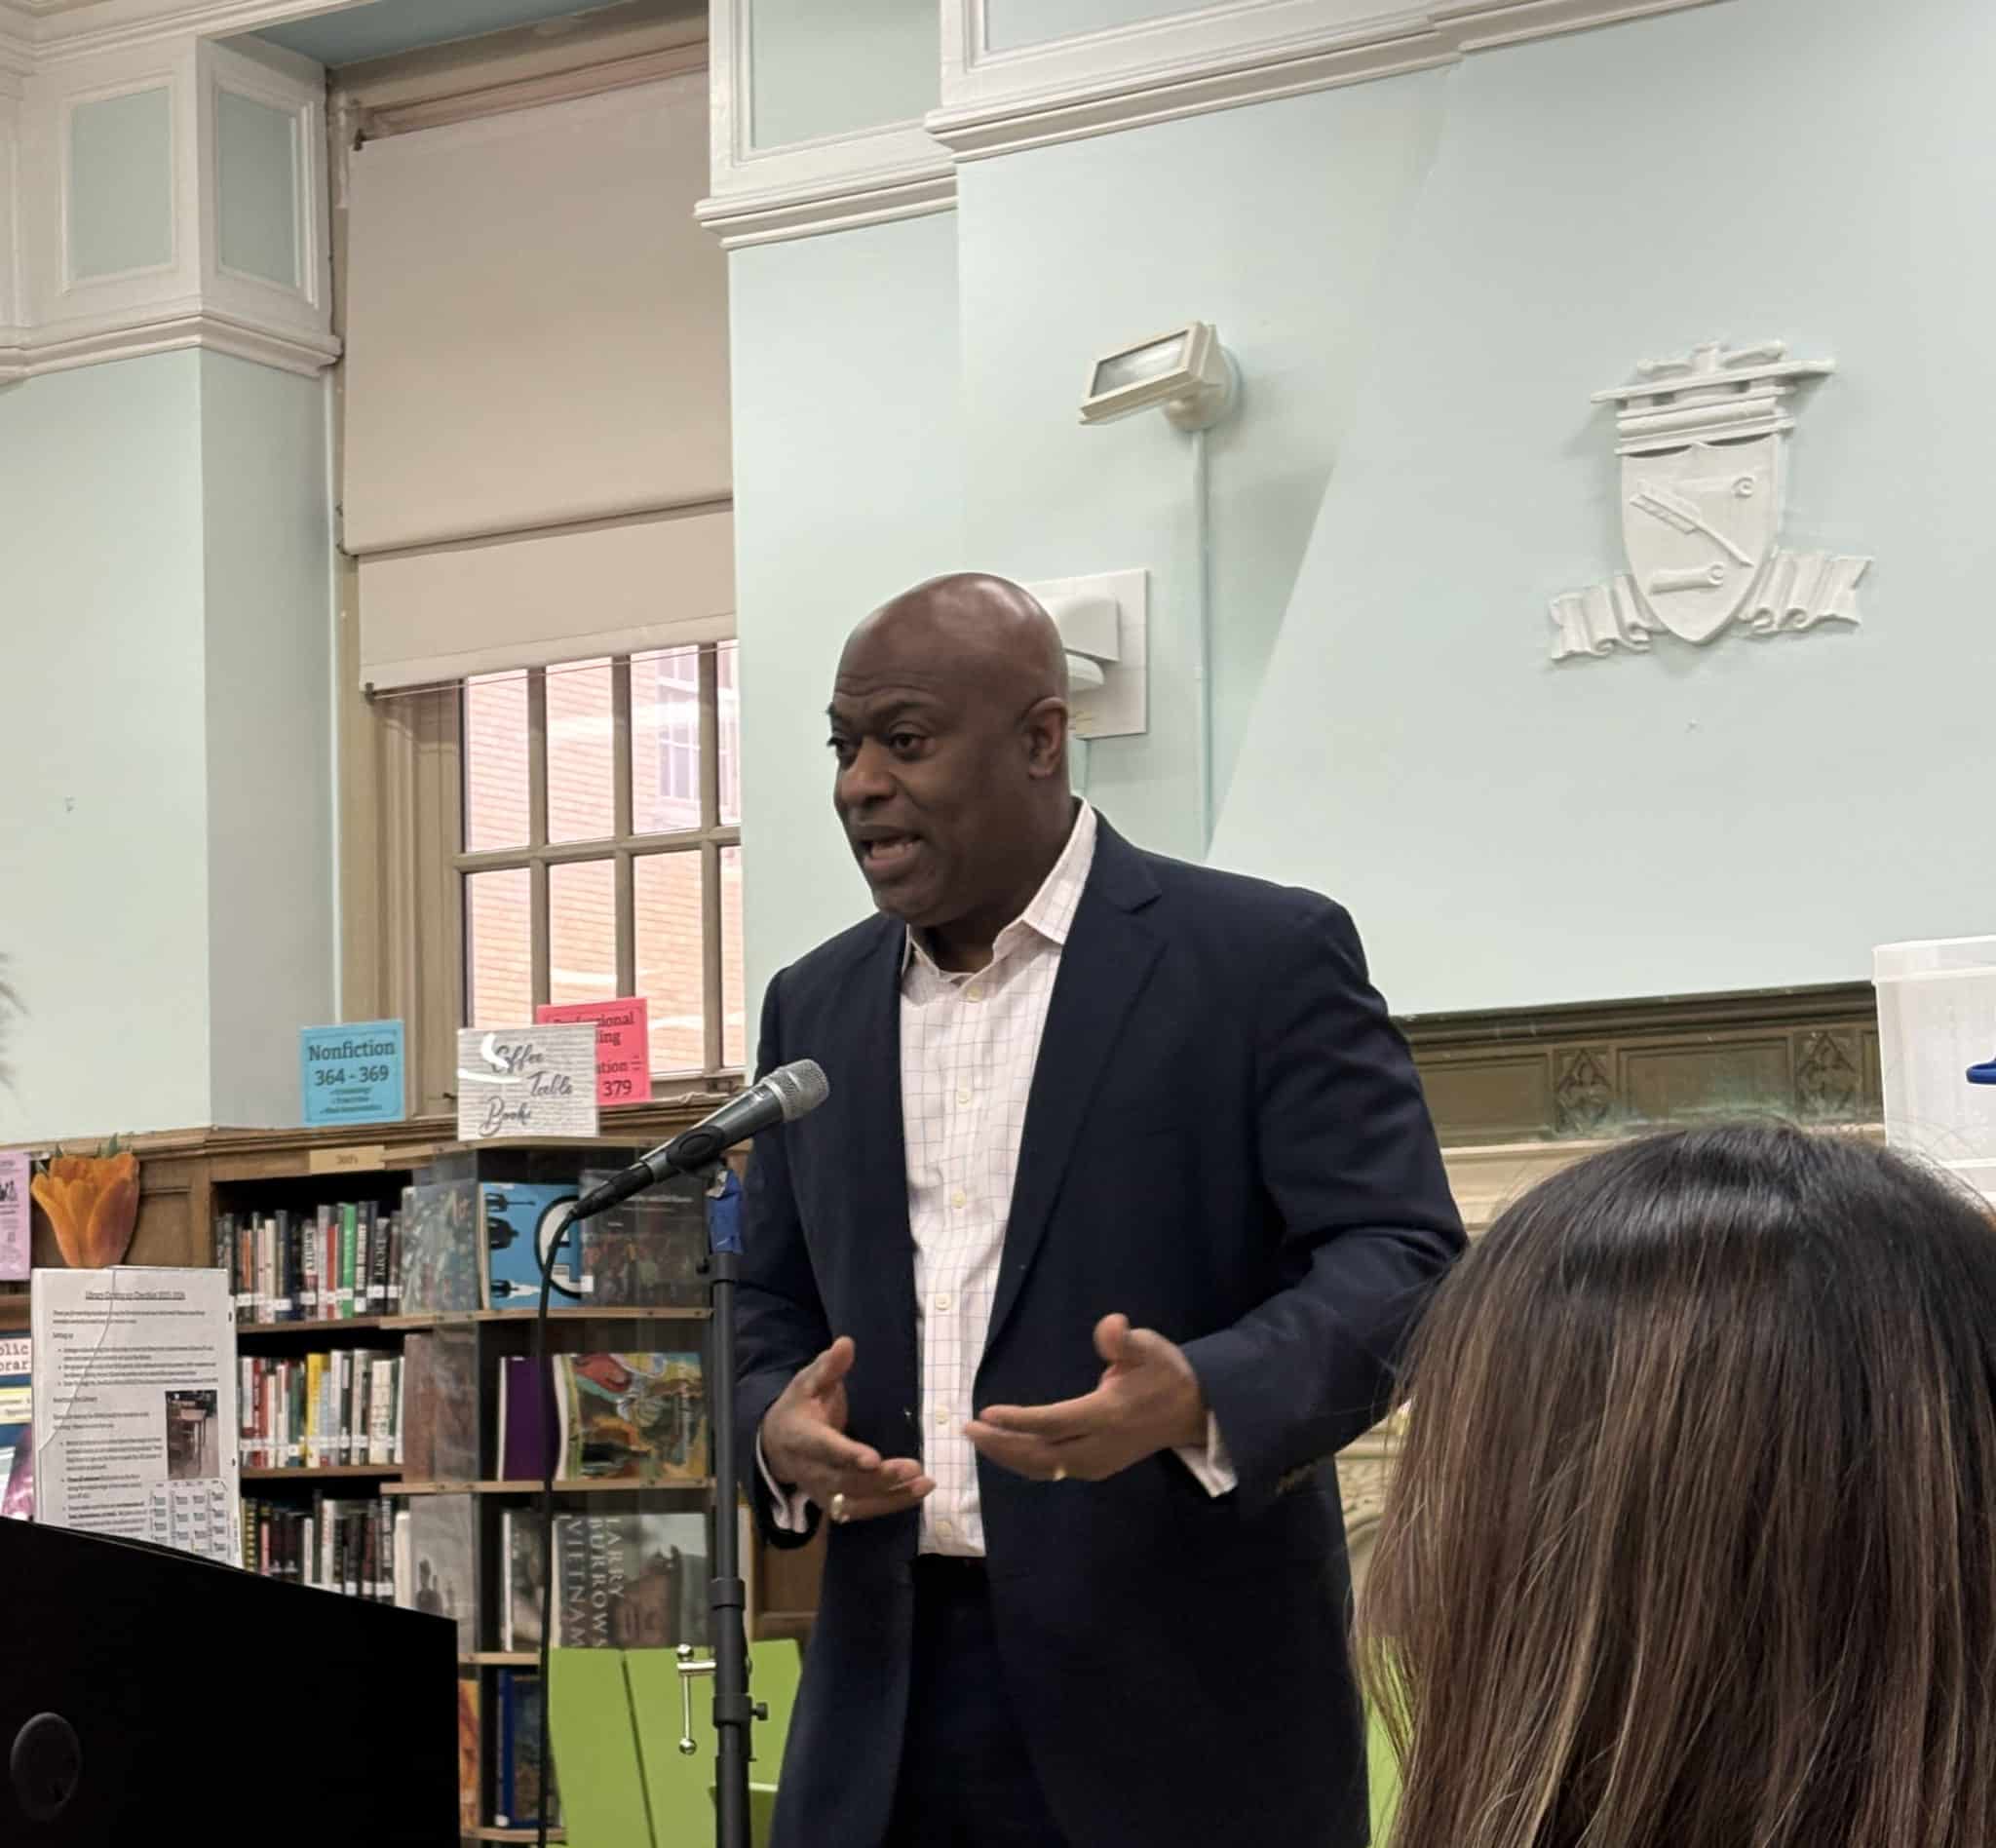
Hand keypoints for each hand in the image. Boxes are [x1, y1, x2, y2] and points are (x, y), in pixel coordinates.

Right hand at [761, 1336, 933, 1523]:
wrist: (776, 1444)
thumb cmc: (799, 1406)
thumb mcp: (807, 1381)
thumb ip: (828, 1366)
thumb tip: (846, 1343)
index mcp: (801, 1437)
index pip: (824, 1448)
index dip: (847, 1454)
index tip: (873, 1459)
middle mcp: (810, 1470)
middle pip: (845, 1480)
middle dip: (880, 1478)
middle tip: (913, 1468)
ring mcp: (822, 1492)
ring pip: (857, 1500)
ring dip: (892, 1496)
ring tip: (925, 1484)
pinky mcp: (834, 1504)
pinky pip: (863, 1509)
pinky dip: (891, 1504)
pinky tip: (917, 1494)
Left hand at [965, 1314, 1207, 1482]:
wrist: (1193, 1412)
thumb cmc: (1166, 1374)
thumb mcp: (1151, 1348)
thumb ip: (1126, 1340)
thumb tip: (1111, 1325)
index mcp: (1109, 1414)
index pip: (1055, 1423)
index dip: (1019, 1420)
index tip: (987, 1412)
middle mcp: (1100, 1445)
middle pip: (1041, 1453)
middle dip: (1002, 1444)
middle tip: (968, 1427)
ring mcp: (1098, 1462)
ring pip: (1044, 1468)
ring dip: (1008, 1456)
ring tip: (977, 1438)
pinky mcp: (1096, 1468)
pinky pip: (1053, 1470)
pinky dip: (1025, 1462)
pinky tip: (1005, 1449)